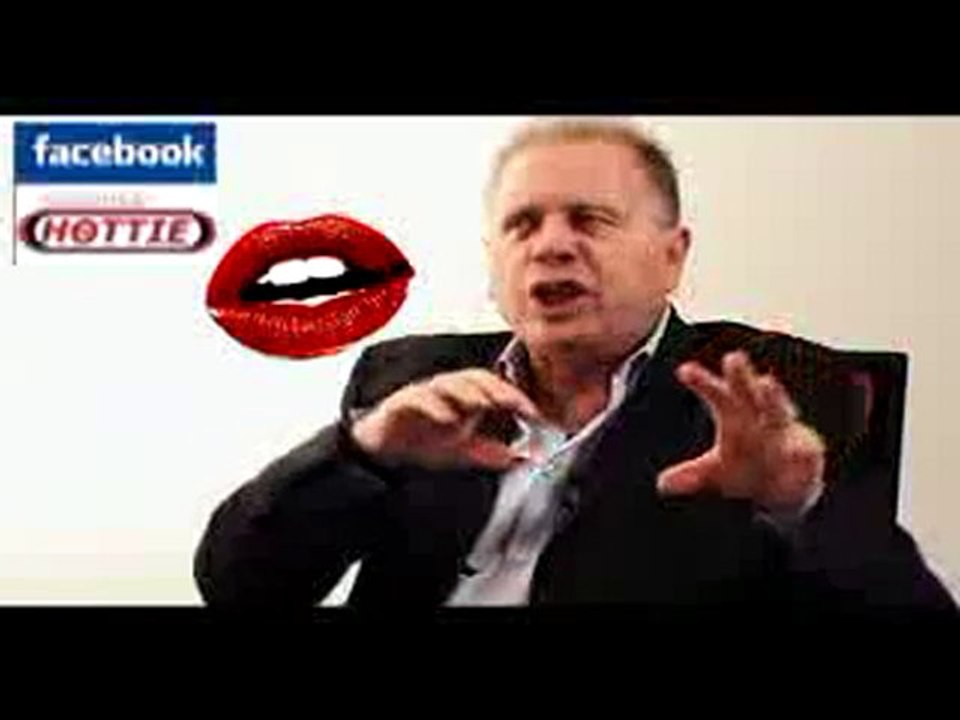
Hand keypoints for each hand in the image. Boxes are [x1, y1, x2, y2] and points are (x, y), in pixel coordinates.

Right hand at [351, 369, 541, 470]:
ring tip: (482, 404)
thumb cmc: (423, 442)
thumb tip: (522, 458)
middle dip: (495, 389)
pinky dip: (434, 406)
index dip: (514, 395)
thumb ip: (491, 453)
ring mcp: (423, 394)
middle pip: (473, 377)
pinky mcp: (401, 403)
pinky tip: (446, 418)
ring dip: (466, 392)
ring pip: (446, 382)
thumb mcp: (463, 452)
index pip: (493, 387)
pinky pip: (418, 398)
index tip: (534, 412)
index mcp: (463, 397)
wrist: (382, 450)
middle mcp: (446, 391)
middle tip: (512, 403)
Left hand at [657, 350, 825, 513]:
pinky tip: (799, 450)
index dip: (701, 382)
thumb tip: (662, 484)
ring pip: (778, 411)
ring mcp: (784, 431)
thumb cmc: (747, 463)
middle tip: (732, 357)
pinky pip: (804, 450)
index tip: (683, 370)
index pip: (715, 394)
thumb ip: (692, 474)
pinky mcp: (806, 451)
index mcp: (735, 415)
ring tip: (766, 382)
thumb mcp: (715, 471)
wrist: (785, 484)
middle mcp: (759, 416)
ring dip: (773, 397)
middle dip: (740, 376)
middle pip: (748, 391)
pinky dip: (801, 449)